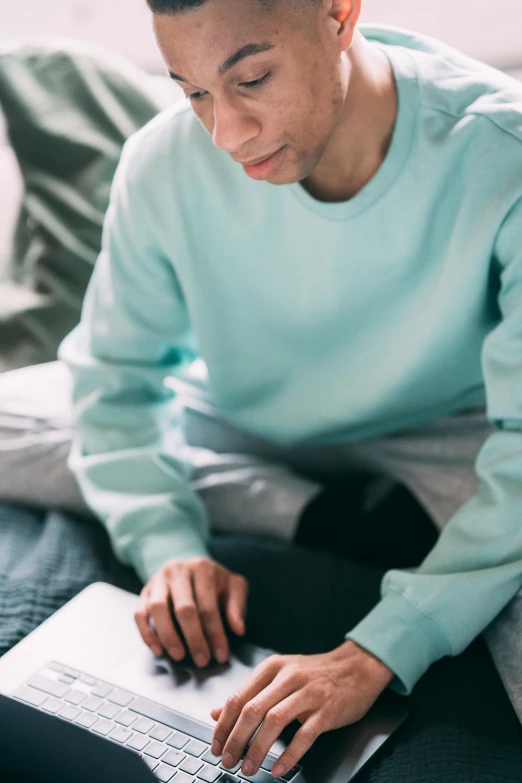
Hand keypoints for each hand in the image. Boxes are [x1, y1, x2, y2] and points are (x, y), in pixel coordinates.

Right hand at [135, 556, 248, 666]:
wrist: (190, 566)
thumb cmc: (214, 581)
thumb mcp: (233, 586)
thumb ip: (237, 606)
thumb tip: (238, 629)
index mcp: (202, 568)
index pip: (208, 606)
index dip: (215, 634)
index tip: (221, 655)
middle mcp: (177, 570)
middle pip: (184, 608)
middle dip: (194, 638)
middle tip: (201, 660)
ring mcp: (158, 580)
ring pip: (157, 609)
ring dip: (168, 636)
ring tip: (179, 655)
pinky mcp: (144, 591)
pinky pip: (140, 613)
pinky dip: (147, 634)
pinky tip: (158, 650)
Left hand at [209, 639, 393, 778]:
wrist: (357, 667)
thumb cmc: (315, 673)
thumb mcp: (279, 675)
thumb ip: (249, 693)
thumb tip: (217, 713)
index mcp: (272, 668)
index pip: (239, 697)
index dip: (224, 724)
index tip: (216, 744)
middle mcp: (288, 677)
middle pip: (253, 710)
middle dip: (236, 739)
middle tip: (228, 760)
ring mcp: (308, 693)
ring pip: (274, 721)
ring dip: (257, 748)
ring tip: (248, 767)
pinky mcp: (327, 710)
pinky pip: (304, 735)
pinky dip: (289, 754)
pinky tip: (279, 768)